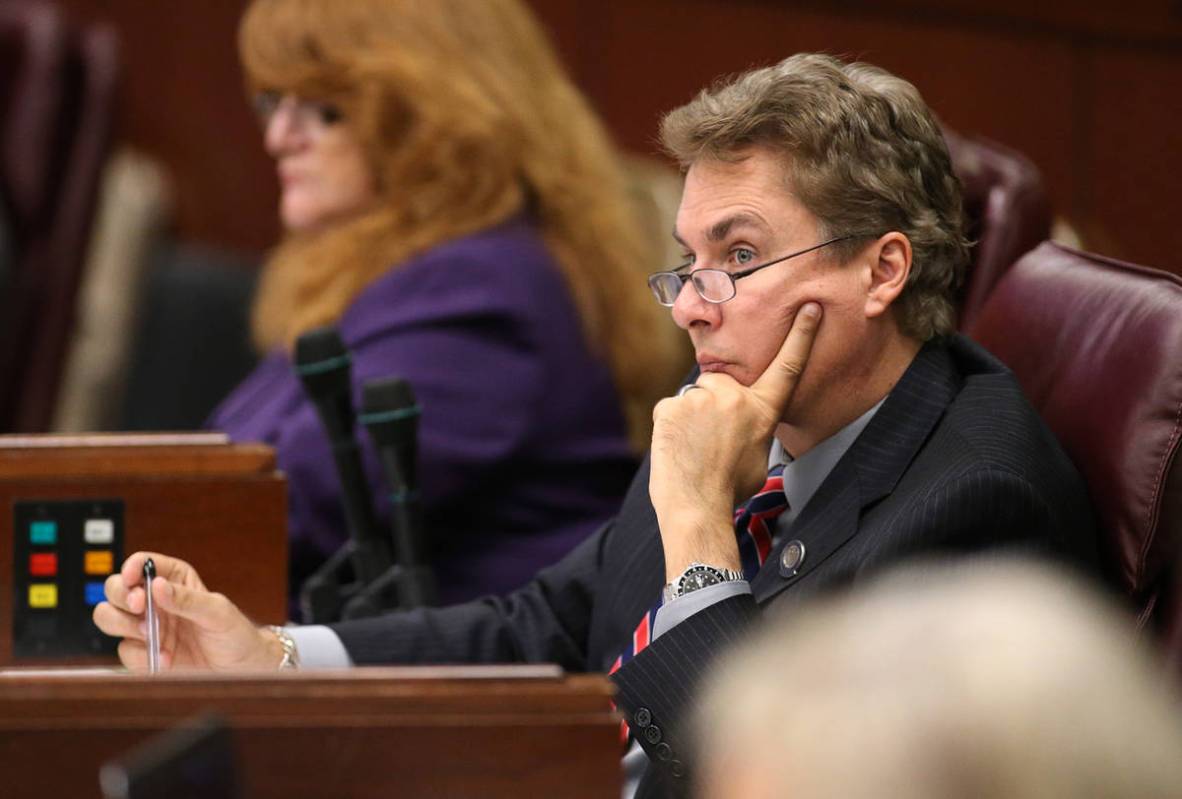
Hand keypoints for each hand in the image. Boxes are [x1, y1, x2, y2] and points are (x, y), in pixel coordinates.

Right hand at [93, 551, 284, 671]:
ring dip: (124, 625)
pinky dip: (142, 656)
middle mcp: (155, 601)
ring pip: (109, 617)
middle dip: (122, 597)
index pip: (143, 563)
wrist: (240, 671)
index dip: (132, 567)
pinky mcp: (144, 653)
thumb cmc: (235, 634)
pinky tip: (167, 658)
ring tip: (153, 635)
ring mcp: (147, 627)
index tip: (132, 579)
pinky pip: (125, 650)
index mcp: (175, 580)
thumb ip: (187, 599)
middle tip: (140, 608)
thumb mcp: (218, 612)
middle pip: (116, 589)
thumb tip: (157, 586)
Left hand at [649, 303, 821, 579]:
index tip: (809, 308)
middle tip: (710, 440)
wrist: (696, 507)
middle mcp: (733, 397)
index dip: (800, 336)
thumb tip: (742, 425)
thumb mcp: (759, 458)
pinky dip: (671, 427)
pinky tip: (677, 449)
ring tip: (694, 451)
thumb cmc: (729, 490)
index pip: (786, 368)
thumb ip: (754, 429)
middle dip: (714, 404)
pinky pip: (671, 410)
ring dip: (692, 418)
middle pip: (721, 385)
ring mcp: (700, 398)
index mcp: (761, 411)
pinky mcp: (670, 405)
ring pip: (694, 400)